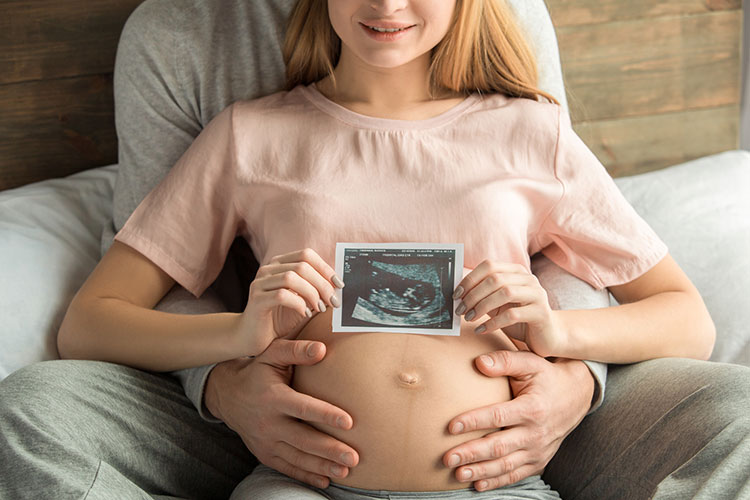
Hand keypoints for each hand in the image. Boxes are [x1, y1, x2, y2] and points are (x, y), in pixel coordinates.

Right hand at [204, 339, 359, 488]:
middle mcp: (268, 422)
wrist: (227, 395)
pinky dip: (305, 475)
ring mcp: (265, 441)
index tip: (349, 422)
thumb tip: (322, 349)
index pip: (303, 408)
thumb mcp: (272, 354)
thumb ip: (296, 350)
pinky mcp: (264, 453)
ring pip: (297, 457)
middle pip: (303, 439)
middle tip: (354, 457)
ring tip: (346, 470)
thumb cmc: (257, 371)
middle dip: (329, 449)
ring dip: (322, 465)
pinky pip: (286, 467)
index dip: (326, 415)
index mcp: (273, 398)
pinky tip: (325, 479)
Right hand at [240, 248, 342, 354]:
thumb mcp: (302, 300)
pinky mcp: (256, 301)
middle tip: (333, 302)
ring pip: (291, 277)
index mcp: (280, 264)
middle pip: (302, 266)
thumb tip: (338, 285)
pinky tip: (305, 313)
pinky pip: (282, 295)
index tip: (339, 285)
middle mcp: (268, 270)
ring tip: (320, 308)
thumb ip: (316, 290)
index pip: (306, 255)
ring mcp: (260, 284)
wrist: (252, 336)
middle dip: (322, 284)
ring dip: (311, 293)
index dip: (326, 268)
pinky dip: (298, 304)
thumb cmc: (279, 317)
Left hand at [442, 350, 593, 491]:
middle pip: (499, 446)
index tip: (451, 426)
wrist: (577, 395)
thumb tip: (479, 363)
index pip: (498, 417)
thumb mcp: (530, 363)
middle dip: (471, 454)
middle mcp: (536, 433)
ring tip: (457, 473)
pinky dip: (497, 482)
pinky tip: (478, 484)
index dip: (473, 421)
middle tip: (448, 458)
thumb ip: (505, 361)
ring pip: (506, 465)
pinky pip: (517, 475)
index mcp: (532, 408)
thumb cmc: (547, 376)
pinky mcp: (539, 460)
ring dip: (481, 471)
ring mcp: (538, 450)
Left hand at [454, 260, 563, 356]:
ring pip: (504, 293)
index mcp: (516, 272)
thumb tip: (457, 293)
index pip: (489, 266)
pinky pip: (512, 315)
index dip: (470, 279)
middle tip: (461, 310)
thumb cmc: (518, 318)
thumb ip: (483, 295)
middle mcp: (528, 279)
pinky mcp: (541, 313)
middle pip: (495, 279)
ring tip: (470, 318)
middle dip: (473, 295)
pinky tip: (481, 330)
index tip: (456, 294)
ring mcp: (537, 294)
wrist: (547, 335)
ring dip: (482, 306)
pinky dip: (493, 323)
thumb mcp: (497, 304)